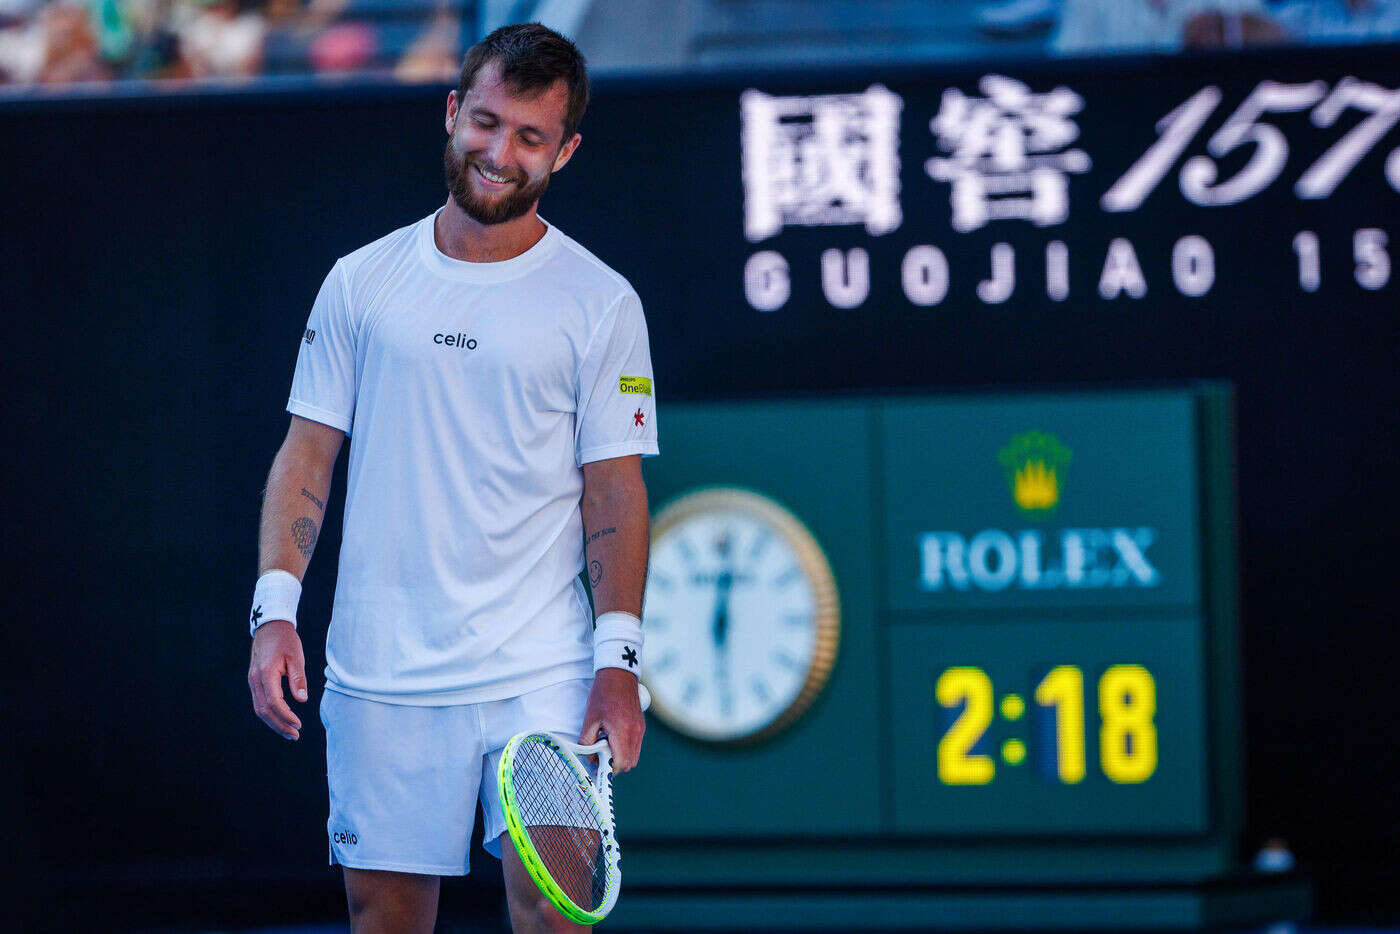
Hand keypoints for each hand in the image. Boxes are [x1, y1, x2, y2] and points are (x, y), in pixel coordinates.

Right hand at [248, 619, 307, 739]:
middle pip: (264, 710)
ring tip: (289, 732)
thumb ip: (298, 678)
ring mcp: (252, 681)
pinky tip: (281, 720)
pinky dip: (269, 714)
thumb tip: (302, 700)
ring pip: (259, 708)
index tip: (299, 725)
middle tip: (295, 735)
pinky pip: (259, 702)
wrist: (270, 627)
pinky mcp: (254, 681)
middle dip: (279, 725)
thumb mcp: (296, 656)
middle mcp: (255, 680)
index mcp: (266, 673)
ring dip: (273, 723)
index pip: (274, 702)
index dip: (286, 716)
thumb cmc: (285, 640)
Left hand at [578, 667, 644, 772]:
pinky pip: (636, 746)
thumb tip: (589, 757)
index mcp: (622, 732)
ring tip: (606, 746)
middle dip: (614, 765)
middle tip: (600, 757)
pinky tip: (613, 738)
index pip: (620, 763)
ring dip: (620, 757)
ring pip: (634, 756)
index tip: (598, 768)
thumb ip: (587, 741)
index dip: (608, 769)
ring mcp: (640, 730)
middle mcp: (635, 733)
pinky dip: (625, 749)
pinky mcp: (641, 726)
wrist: (618, 676)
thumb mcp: (590, 719)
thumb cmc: (603, 695)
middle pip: (629, 764)